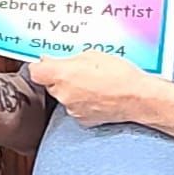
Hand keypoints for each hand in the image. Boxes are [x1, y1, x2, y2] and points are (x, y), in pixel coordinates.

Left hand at [29, 50, 150, 125]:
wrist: (138, 98)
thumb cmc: (119, 74)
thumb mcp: (92, 54)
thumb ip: (69, 59)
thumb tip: (56, 61)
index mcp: (62, 75)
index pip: (35, 72)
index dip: (41, 66)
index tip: (48, 62)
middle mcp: (63, 94)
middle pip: (50, 84)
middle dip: (60, 77)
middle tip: (78, 69)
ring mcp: (71, 110)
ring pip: (63, 96)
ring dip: (72, 89)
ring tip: (93, 82)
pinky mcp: (82, 120)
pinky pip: (75, 107)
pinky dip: (82, 101)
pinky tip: (98, 94)